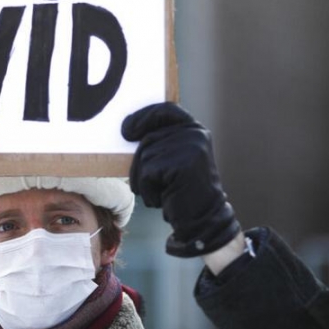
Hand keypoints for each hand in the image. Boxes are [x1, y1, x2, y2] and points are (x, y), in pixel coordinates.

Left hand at [122, 102, 240, 256]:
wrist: (202, 219)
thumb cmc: (181, 190)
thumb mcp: (173, 159)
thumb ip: (160, 142)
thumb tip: (126, 130)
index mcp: (194, 129)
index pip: (166, 110)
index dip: (144, 116)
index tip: (126, 130)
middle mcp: (195, 134)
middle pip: (149, 138)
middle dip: (139, 163)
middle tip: (147, 184)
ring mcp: (191, 148)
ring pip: (145, 157)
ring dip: (144, 180)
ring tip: (161, 191)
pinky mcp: (183, 164)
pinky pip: (147, 173)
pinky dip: (148, 190)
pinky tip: (163, 198)